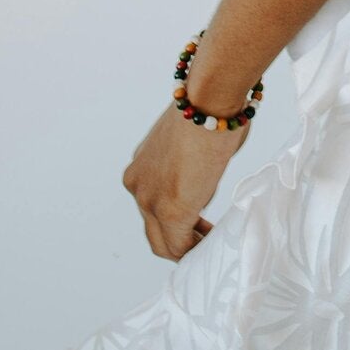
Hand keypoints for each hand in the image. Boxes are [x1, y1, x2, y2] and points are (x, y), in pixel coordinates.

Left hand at [123, 107, 249, 260]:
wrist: (210, 99)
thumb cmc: (211, 108)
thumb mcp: (192, 142)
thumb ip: (192, 167)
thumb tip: (205, 177)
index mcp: (141, 167)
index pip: (153, 206)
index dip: (177, 218)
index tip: (200, 221)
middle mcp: (138, 185)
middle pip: (153, 230)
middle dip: (179, 238)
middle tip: (204, 237)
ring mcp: (150, 201)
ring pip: (163, 243)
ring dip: (186, 248)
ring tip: (210, 245)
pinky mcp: (171, 211)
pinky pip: (180, 244)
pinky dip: (195, 250)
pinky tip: (212, 245)